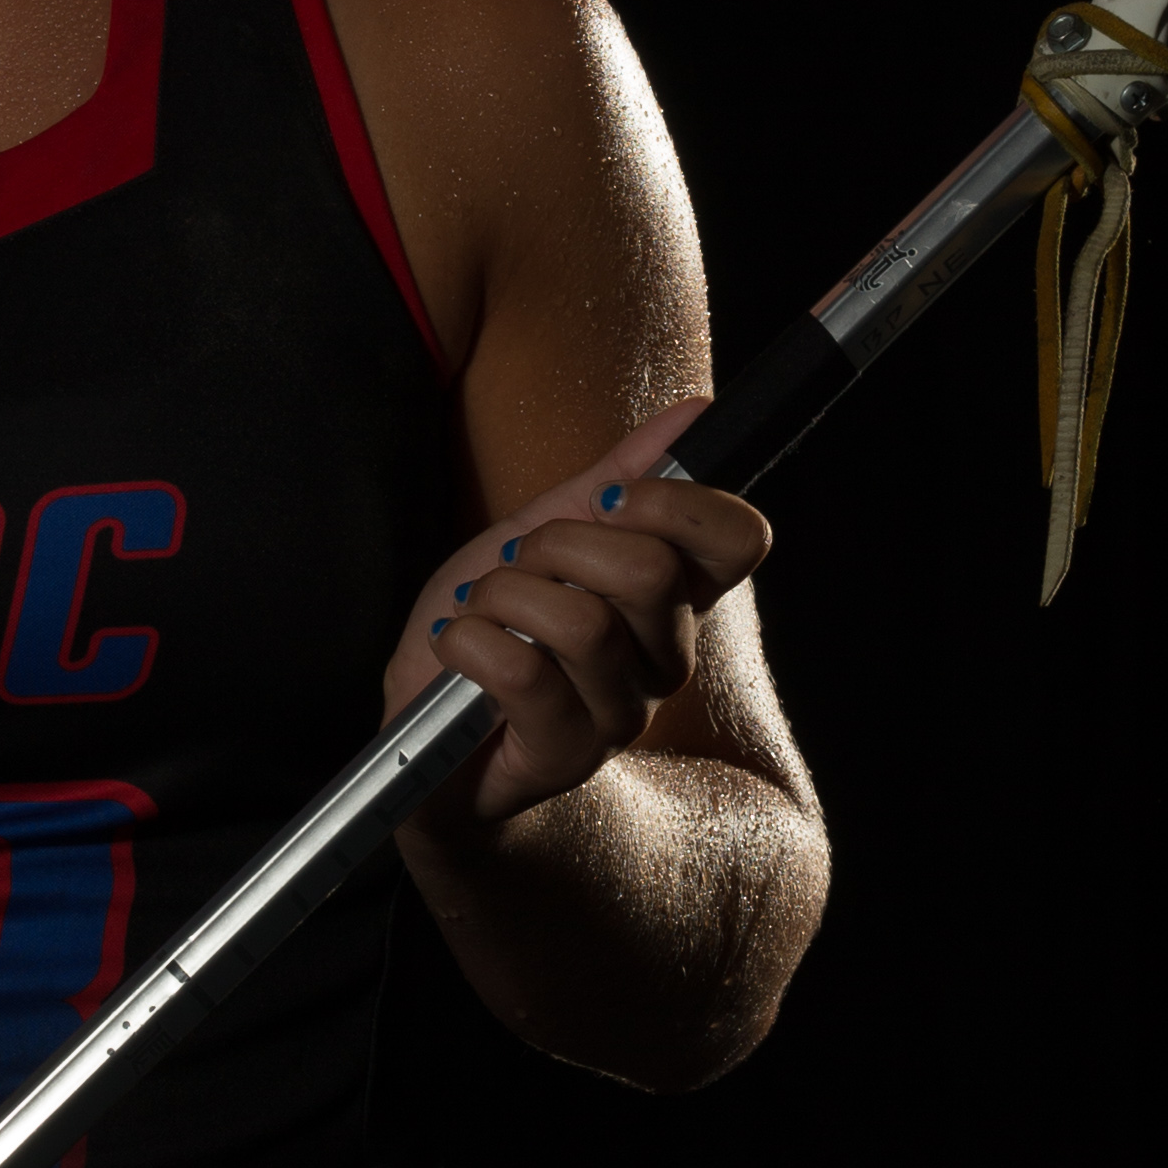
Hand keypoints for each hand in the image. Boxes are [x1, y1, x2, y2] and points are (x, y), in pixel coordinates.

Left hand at [384, 406, 771, 834]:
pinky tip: (456, 648)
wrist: (429, 741)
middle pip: (649, 569)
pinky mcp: (564, 756)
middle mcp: (663, 661)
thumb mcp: (542, 538)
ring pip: (580, 621)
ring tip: (478, 616)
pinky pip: (522, 672)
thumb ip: (616, 478)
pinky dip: (468, 642)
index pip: (739, 541)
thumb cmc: (491, 635)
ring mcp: (619, 715)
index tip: (610, 501)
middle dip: (555, 545)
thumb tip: (694, 411)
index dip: (677, 502)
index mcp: (671, 601)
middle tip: (514, 569)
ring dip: (501, 598)